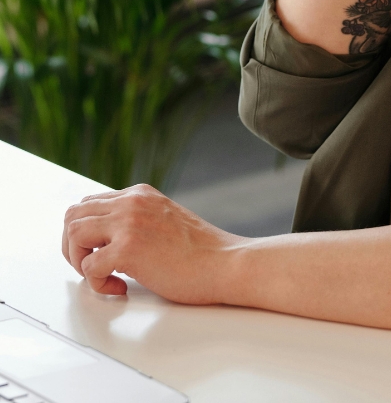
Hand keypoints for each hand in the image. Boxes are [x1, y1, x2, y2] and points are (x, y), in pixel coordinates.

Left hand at [62, 184, 243, 302]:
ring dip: (80, 262)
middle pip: (73, 215)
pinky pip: (88, 267)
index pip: (88, 204)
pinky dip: (97, 284)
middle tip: (91, 267)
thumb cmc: (200, 252)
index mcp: (140, 194)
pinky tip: (120, 287)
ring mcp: (129, 223)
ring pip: (73, 234)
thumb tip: (104, 239)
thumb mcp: (163, 220)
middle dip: (73, 246)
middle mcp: (132, 202)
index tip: (96, 253)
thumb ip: (136, 220)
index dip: (84, 233)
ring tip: (103, 275)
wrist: (225, 263)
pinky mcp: (129, 249)